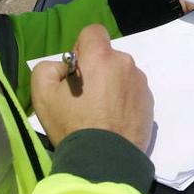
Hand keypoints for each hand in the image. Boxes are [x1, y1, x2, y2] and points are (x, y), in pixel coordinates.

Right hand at [31, 24, 153, 150]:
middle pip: (108, 56)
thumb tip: (64, 68)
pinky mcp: (150, 103)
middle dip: (97, 70)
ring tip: (101, 114)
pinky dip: (124, 101)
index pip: (93, 32)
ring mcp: (141, 84)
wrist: (104, 161)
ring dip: (112, 85)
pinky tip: (114, 122)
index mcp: (101, 57)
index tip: (76, 72)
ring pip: (122, 75)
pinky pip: (133, 93)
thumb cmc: (72, 124)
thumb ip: (48, 67)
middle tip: (85, 98)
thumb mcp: (42, 94)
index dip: (82, 48)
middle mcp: (126, 64)